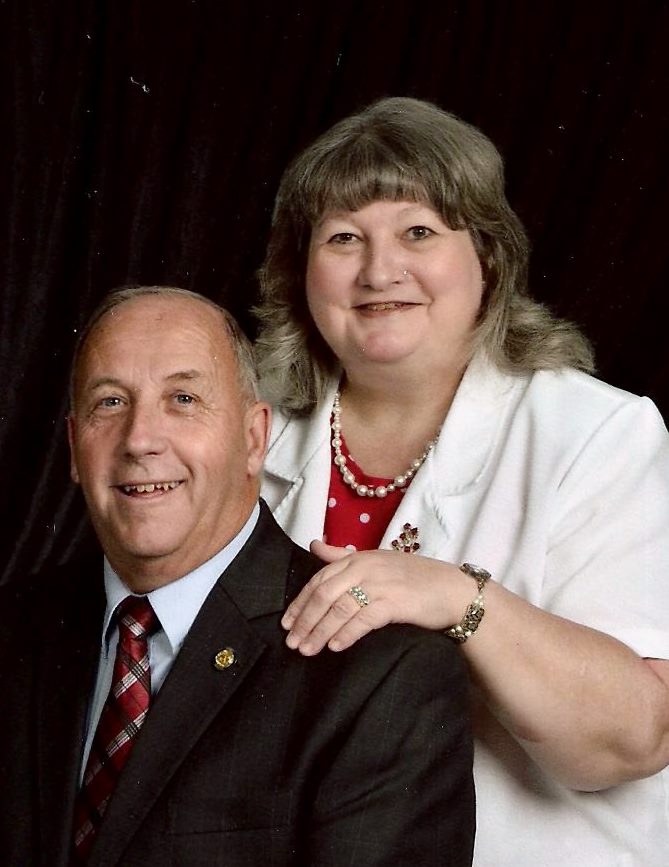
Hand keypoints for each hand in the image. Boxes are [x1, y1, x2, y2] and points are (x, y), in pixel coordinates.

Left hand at [281, 540, 463, 653]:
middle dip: (305, 619)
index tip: (287, 622)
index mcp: (358, 557)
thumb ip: (343, 556)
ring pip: (339, 608)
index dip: (300, 602)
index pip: (320, 578)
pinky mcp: (394, 603)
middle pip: (324, 594)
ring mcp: (380, 584)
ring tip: (306, 650)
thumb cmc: (415, 578)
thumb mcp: (377, 561)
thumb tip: (314, 546)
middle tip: (291, 641)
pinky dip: (346, 634)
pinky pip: (363, 619)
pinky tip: (335, 647)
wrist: (453, 590)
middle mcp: (366, 568)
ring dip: (319, 631)